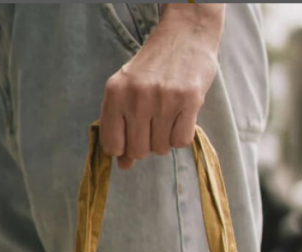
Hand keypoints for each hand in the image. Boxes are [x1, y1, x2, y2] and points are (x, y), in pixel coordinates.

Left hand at [100, 4, 224, 169]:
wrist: (185, 35)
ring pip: (161, 148)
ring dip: (166, 138)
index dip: (123, 148)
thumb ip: (122, 126)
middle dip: (147, 144)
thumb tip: (123, 165)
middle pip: (139, 151)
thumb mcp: (129, 91)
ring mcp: (163, 99)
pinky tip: (182, 115)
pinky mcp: (188, 101)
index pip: (112, 145)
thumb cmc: (154, 67)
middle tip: (154, 123)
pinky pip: (181, 141)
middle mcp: (136, 97)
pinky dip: (182, 135)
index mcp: (115, 93)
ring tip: (169, 114)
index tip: (132, 137)